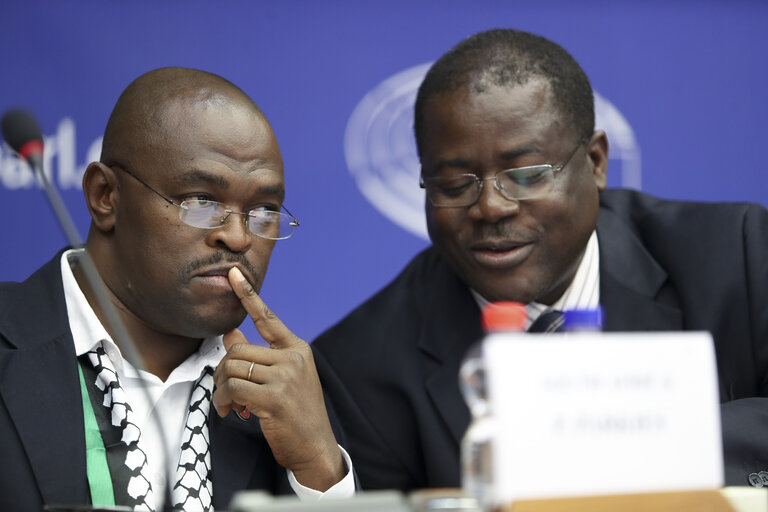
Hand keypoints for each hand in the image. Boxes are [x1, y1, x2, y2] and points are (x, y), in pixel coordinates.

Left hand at [212, 267, 344, 490]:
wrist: (315, 447)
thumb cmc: (296, 413)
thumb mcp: (281, 379)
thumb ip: (257, 356)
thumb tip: (231, 334)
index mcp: (297, 349)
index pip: (268, 318)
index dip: (247, 295)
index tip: (233, 274)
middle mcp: (293, 358)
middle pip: (238, 350)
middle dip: (223, 371)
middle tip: (225, 391)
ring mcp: (286, 376)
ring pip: (232, 368)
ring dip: (222, 389)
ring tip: (229, 404)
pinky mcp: (275, 397)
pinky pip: (233, 388)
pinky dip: (225, 400)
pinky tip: (232, 411)